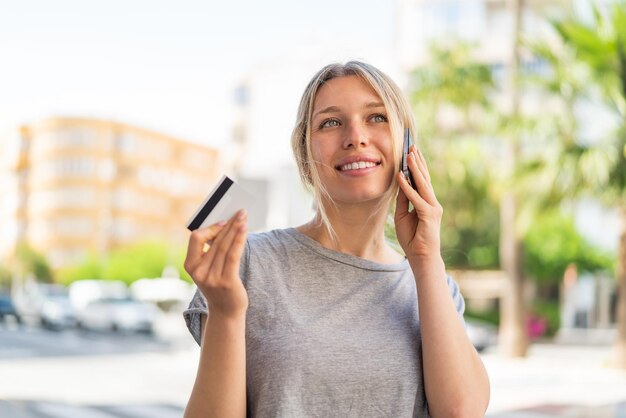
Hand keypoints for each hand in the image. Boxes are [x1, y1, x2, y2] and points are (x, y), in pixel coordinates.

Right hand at [184, 210, 248, 318]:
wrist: (226, 312)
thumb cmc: (219, 286)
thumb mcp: (208, 269)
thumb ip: (211, 251)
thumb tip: (224, 225)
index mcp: (190, 266)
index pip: (196, 238)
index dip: (210, 228)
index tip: (223, 222)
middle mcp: (199, 272)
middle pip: (214, 240)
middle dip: (229, 224)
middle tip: (239, 212)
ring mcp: (212, 277)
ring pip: (225, 245)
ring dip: (236, 229)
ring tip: (244, 218)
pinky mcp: (227, 281)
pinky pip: (233, 255)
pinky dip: (239, 240)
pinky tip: (245, 230)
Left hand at [394, 146, 442, 260]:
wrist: (422, 257)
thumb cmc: (413, 238)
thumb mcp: (403, 216)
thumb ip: (403, 200)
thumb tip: (400, 184)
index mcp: (427, 202)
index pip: (422, 180)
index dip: (417, 165)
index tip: (411, 151)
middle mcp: (433, 203)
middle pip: (424, 177)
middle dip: (417, 161)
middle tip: (412, 145)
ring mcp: (433, 208)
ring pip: (422, 184)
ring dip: (415, 168)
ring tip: (409, 154)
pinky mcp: (428, 215)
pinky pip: (415, 198)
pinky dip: (407, 187)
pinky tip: (401, 176)